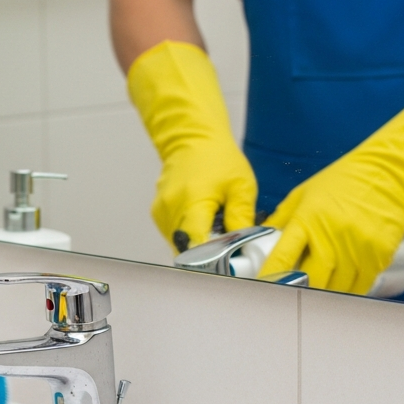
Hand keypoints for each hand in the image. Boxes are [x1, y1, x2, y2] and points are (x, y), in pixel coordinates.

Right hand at [128, 41, 255, 250]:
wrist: (192, 139)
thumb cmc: (218, 159)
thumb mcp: (241, 187)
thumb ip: (241, 218)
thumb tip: (245, 248)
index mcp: (192, 201)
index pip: (196, 246)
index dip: (212, 260)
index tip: (229, 264)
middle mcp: (170, 210)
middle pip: (188, 250)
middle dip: (209, 255)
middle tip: (229, 249)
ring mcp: (161, 213)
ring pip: (180, 245)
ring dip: (199, 245)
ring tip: (216, 230)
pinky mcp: (159, 215)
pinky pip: (175, 236)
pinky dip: (191, 236)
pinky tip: (204, 223)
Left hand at [261, 157, 403, 294]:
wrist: (390, 172)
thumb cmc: (345, 180)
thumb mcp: (304, 193)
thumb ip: (282, 218)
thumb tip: (261, 239)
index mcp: (308, 219)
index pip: (283, 256)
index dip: (270, 277)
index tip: (263, 287)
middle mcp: (332, 236)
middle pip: (310, 280)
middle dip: (300, 290)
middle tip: (294, 294)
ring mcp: (358, 248)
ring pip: (336, 289)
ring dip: (325, 294)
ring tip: (319, 289)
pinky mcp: (379, 256)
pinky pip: (360, 287)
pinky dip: (349, 291)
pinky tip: (342, 285)